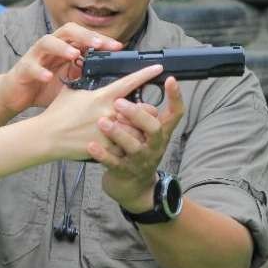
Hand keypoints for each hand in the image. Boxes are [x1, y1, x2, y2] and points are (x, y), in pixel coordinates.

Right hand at [0, 23, 122, 113]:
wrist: (17, 95)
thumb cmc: (45, 86)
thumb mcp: (70, 81)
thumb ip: (86, 75)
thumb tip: (111, 76)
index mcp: (64, 48)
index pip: (84, 36)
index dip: (101, 39)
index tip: (118, 47)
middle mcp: (50, 47)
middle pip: (67, 31)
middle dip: (85, 35)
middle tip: (100, 44)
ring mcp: (35, 56)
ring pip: (47, 42)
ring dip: (62, 47)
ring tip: (74, 55)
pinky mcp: (23, 69)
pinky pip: (31, 66)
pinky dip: (39, 71)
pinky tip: (47, 77)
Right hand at [40, 64, 162, 160]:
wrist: (47, 137)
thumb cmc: (57, 114)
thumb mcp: (71, 92)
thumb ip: (85, 83)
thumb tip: (89, 72)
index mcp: (102, 96)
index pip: (129, 82)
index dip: (146, 74)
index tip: (158, 68)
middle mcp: (109, 111)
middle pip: (142, 109)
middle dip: (147, 110)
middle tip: (146, 112)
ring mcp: (109, 130)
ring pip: (138, 129)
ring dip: (141, 129)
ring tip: (140, 130)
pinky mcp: (107, 147)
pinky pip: (127, 146)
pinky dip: (128, 145)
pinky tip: (126, 145)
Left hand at [91, 76, 185, 211]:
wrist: (133, 188)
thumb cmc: (135, 153)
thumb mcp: (144, 135)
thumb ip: (140, 116)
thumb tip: (127, 90)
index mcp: (161, 133)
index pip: (176, 113)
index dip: (176, 97)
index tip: (170, 79)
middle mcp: (154, 146)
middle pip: (154, 128)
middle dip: (138, 114)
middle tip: (119, 103)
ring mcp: (140, 160)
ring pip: (133, 146)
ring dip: (118, 133)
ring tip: (102, 122)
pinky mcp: (125, 172)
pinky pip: (113, 162)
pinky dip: (102, 154)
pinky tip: (91, 146)